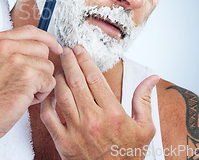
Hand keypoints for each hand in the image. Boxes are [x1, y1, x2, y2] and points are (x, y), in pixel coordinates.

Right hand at [0, 25, 62, 142]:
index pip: (30, 31)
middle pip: (42, 49)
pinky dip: (41, 94)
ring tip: (22, 93)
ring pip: (47, 66)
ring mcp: (16, 59)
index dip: (46, 39)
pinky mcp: (27, 76)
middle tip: (26, 83)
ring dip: (40, 83)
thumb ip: (8, 52)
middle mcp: (5, 46)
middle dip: (40, 67)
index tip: (54, 46)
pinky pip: (49, 82)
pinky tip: (24, 100)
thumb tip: (35, 48)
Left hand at [40, 45, 158, 159]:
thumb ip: (145, 100)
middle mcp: (93, 121)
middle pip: (76, 82)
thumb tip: (152, 77)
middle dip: (69, 62)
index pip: (94, 78)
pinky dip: (46, 101)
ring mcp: (76, 132)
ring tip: (58, 68)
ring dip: (58, 78)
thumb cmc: (129, 155)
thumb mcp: (145, 128)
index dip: (84, 60)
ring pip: (61, 95)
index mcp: (113, 114)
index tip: (79, 49)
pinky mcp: (63, 143)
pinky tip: (49, 92)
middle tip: (66, 51)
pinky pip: (48, 116)